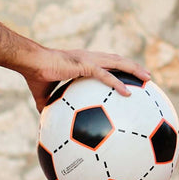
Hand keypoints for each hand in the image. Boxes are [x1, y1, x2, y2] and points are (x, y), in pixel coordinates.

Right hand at [19, 46, 150, 112]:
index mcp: (83, 62)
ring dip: (134, 70)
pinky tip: (128, 93)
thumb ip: (48, 107)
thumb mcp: (44, 96)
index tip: (130, 77)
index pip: (106, 63)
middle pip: (118, 60)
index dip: (119, 68)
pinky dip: (118, 84)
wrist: (30, 63)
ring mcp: (89, 60)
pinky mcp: (85, 66)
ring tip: (148, 79)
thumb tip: (45, 122)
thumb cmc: (35, 76)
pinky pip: (106, 76)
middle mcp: (90, 58)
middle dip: (134, 67)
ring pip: (118, 64)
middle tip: (147, 77)